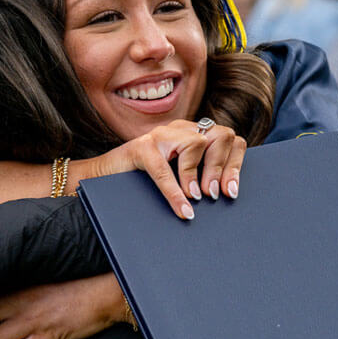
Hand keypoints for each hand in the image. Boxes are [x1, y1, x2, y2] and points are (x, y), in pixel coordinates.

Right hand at [81, 119, 245, 219]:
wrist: (102, 176)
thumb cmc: (144, 181)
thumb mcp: (180, 177)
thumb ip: (200, 179)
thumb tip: (224, 198)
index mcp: (194, 134)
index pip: (230, 139)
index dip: (235, 165)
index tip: (231, 192)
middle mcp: (180, 129)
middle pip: (222, 136)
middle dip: (222, 168)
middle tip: (214, 195)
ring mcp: (160, 135)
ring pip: (197, 143)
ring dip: (199, 174)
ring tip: (197, 198)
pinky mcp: (141, 147)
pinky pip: (165, 170)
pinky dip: (175, 193)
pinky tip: (182, 209)